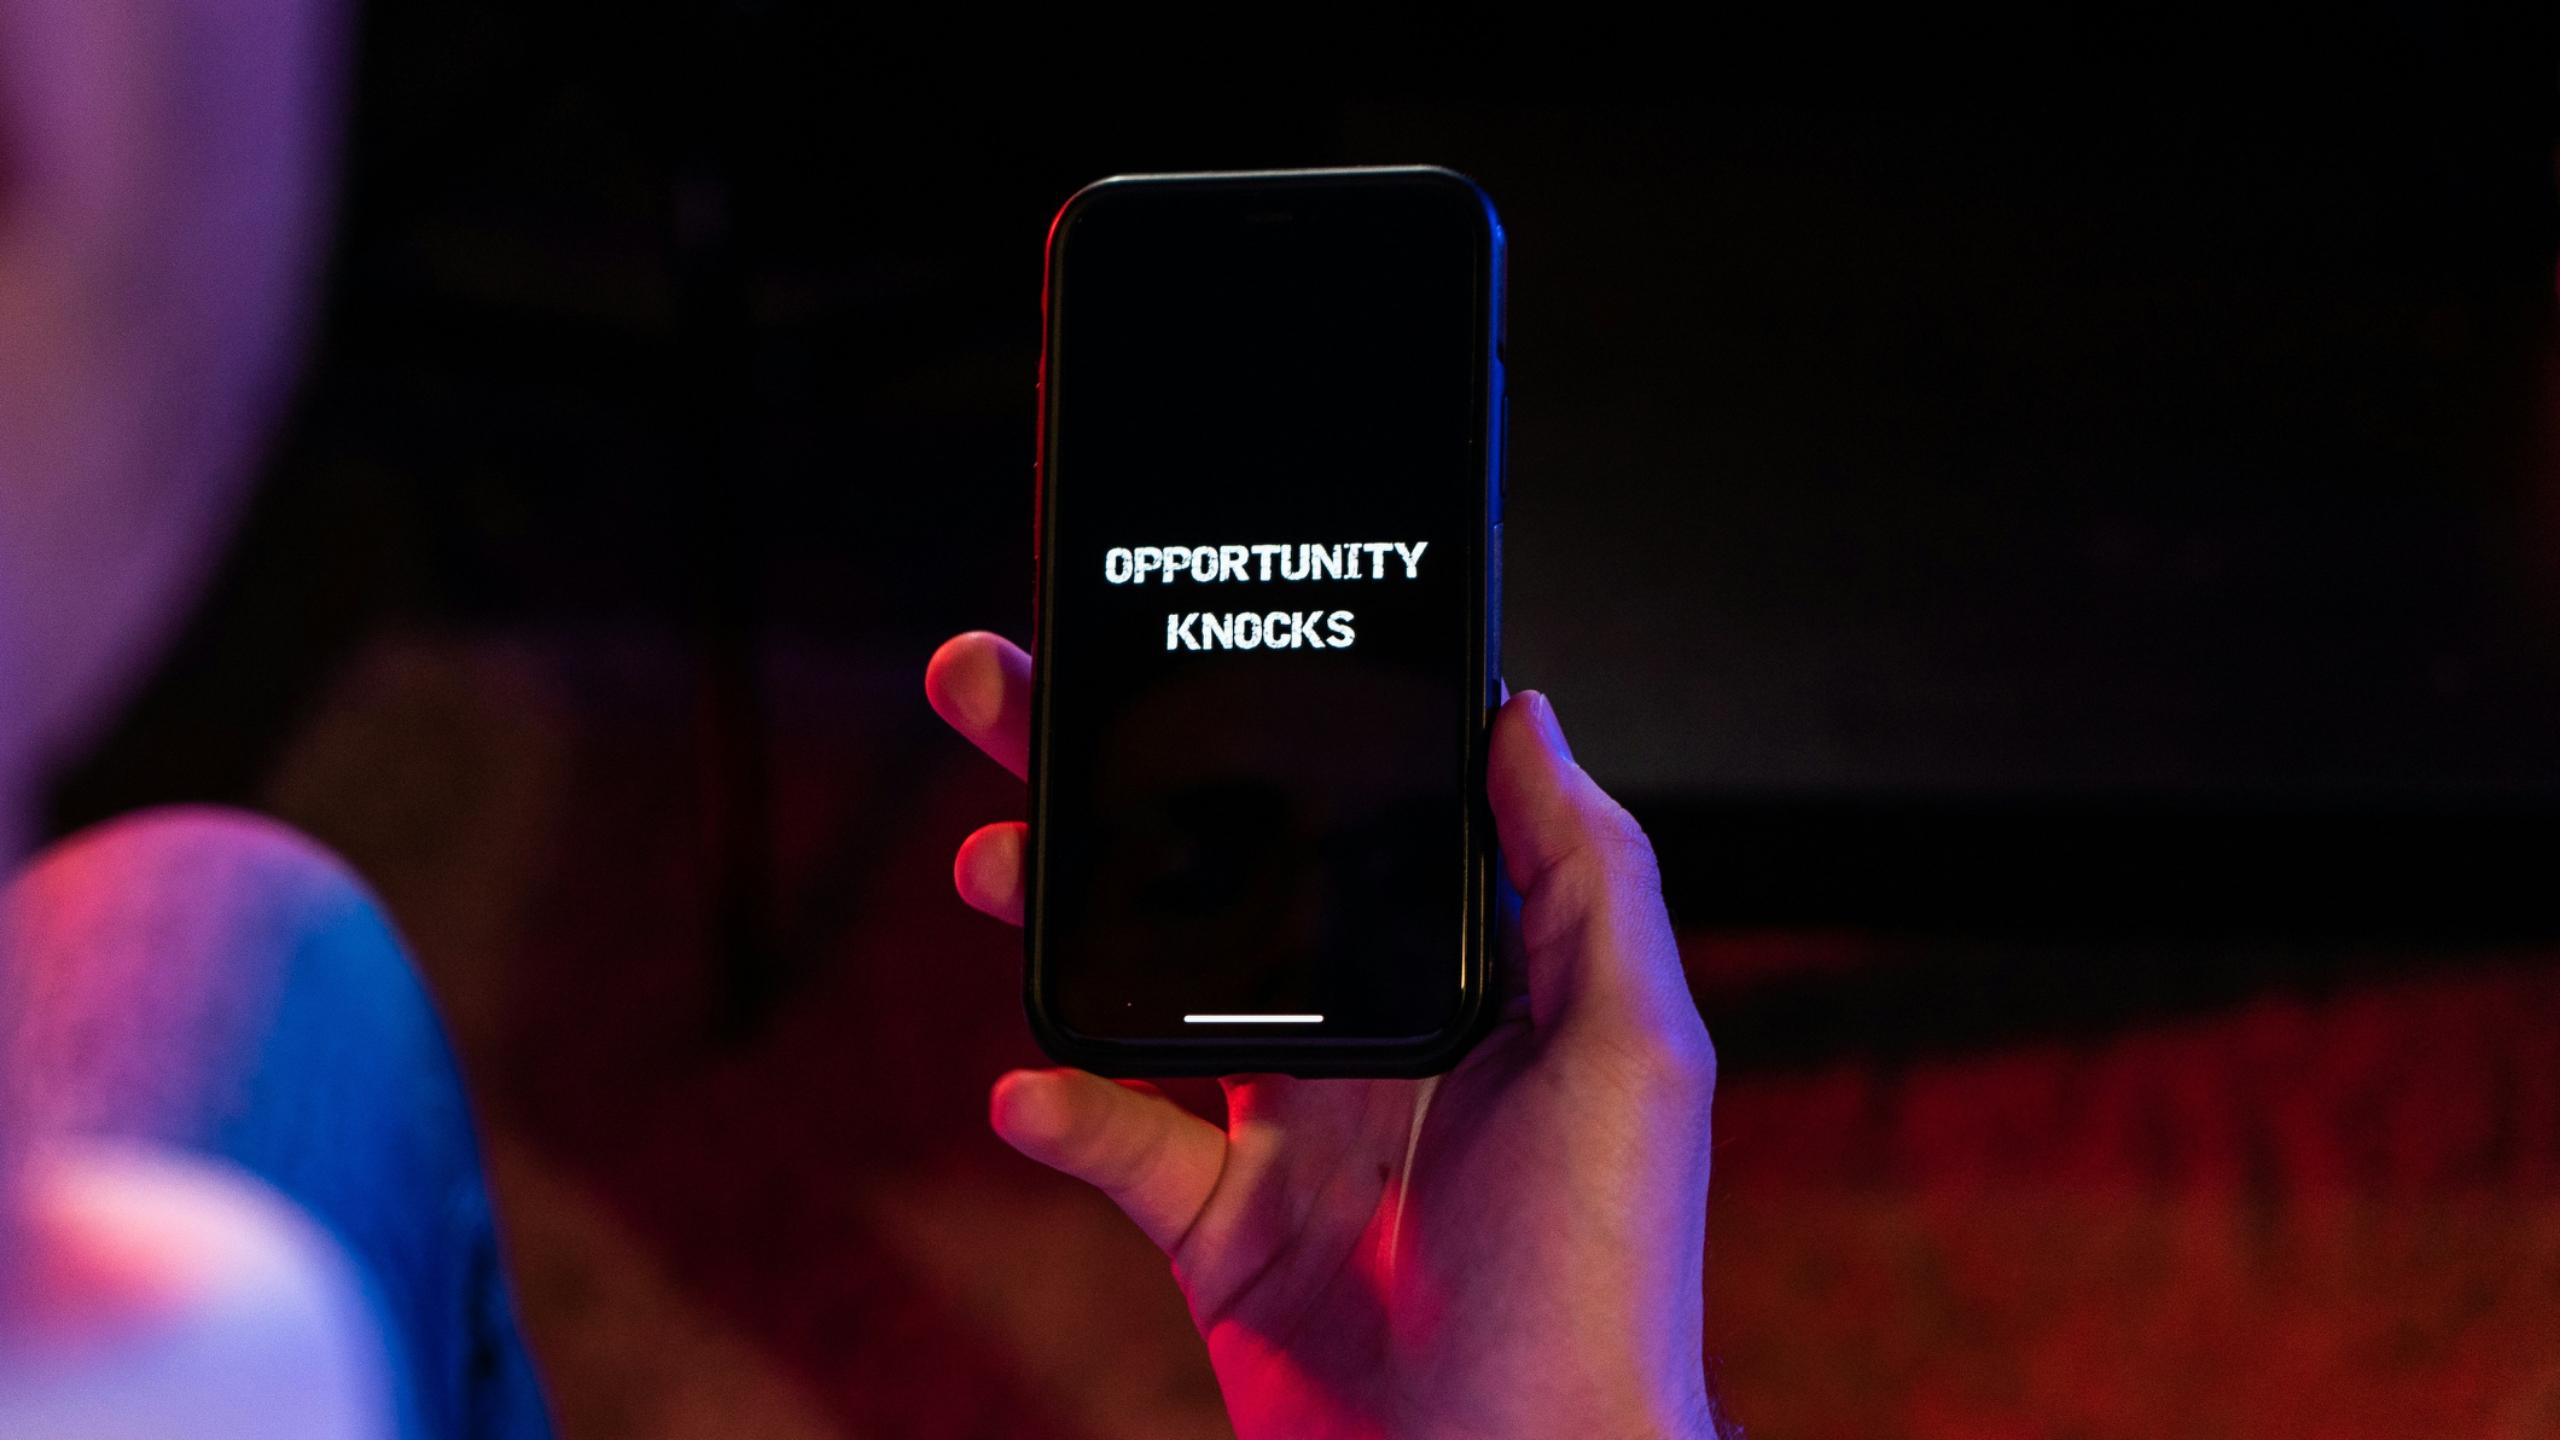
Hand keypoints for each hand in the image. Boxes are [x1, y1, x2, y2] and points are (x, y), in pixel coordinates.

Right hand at [926, 632, 1721, 1439]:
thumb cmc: (1608, 1282)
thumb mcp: (1632, 1050)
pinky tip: (1024, 1086)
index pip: (1343, 809)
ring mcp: (1288, 1129)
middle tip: (1002, 682)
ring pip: (1145, 984)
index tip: (1181, 630)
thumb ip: (1584, 877)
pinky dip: (1065, 1113)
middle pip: (1212, 869)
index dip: (1259, 717)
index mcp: (1458, 975)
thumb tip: (1526, 713)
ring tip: (991, 857)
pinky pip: (1120, 1148)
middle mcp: (1365, 1033)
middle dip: (1104, 774)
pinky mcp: (1221, 1230)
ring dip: (1059, 913)